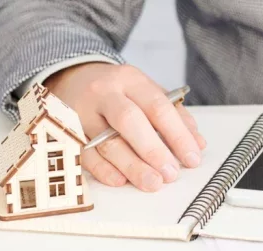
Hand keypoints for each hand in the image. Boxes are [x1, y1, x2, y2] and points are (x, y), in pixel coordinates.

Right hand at [45, 62, 206, 191]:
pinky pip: (84, 154)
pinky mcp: (66, 131)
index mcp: (130, 79)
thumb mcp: (145, 90)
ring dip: (132, 166)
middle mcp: (104, 93)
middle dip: (154, 150)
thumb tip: (196, 143)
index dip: (177, 134)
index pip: (158, 106)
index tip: (192, 157)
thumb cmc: (117, 89)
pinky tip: (120, 180)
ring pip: (106, 141)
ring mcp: (82, 112)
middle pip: (130, 121)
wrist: (71, 79)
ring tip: (152, 182)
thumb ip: (173, 113)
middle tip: (171, 173)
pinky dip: (103, 170)